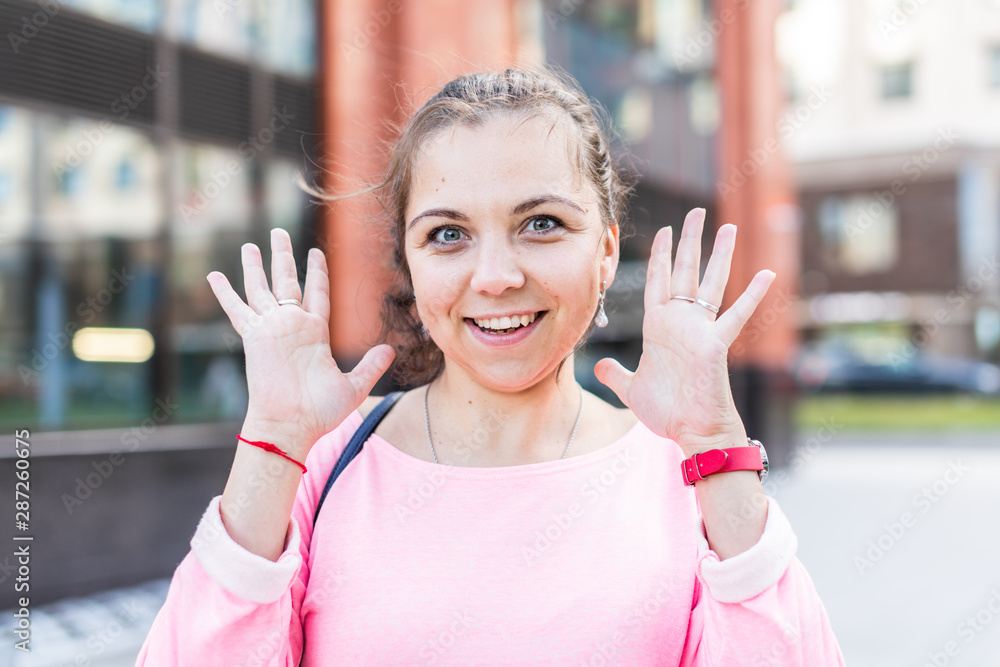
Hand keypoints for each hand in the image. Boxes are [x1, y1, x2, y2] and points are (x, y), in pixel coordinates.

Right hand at [207, 229, 394, 455]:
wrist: (291, 425)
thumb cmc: (320, 412)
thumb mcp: (353, 386)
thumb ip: (370, 365)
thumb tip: (390, 350)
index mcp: (315, 333)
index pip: (316, 293)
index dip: (316, 272)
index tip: (316, 253)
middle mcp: (292, 326)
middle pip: (287, 282)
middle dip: (283, 257)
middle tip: (278, 233)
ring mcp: (272, 330)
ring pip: (262, 289)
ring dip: (256, 266)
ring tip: (250, 244)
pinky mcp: (254, 337)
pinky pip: (237, 309)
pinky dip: (225, 293)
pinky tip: (214, 275)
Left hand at [594, 208, 774, 455]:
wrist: (691, 432)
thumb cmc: (667, 412)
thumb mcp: (631, 389)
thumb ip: (615, 375)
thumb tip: (600, 367)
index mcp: (659, 327)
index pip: (658, 282)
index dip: (659, 256)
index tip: (663, 232)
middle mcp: (680, 322)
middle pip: (685, 272)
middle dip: (688, 241)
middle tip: (695, 212)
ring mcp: (699, 331)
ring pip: (710, 284)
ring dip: (719, 255)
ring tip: (728, 226)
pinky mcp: (715, 345)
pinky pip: (735, 316)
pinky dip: (752, 296)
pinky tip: (766, 272)